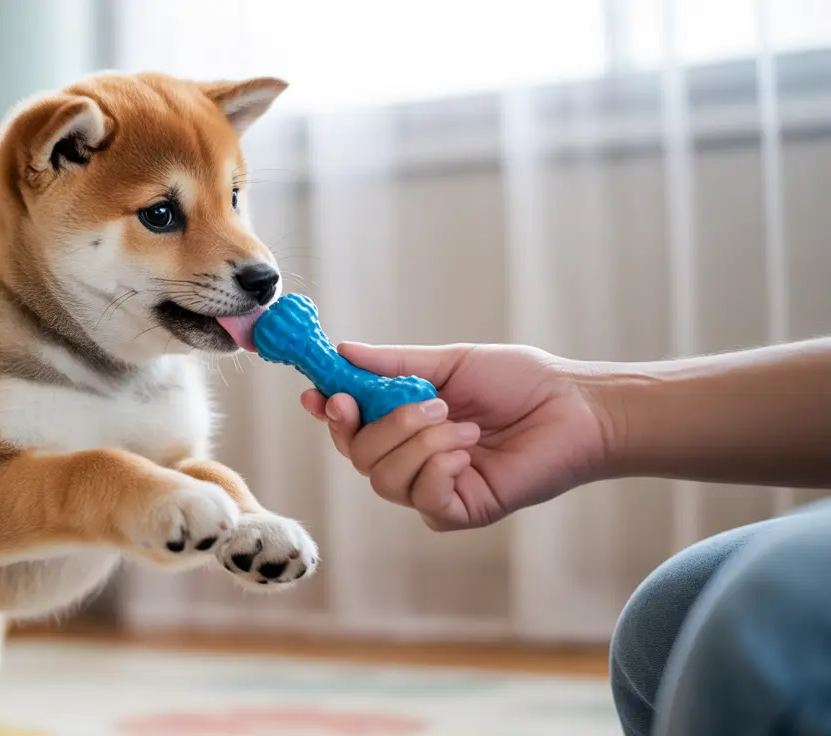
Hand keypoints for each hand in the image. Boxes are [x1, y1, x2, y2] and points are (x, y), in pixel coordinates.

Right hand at [301, 342, 610, 530]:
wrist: (575, 408)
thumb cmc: (521, 382)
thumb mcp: (449, 364)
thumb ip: (393, 364)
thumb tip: (342, 351)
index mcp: (405, 422)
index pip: (349, 426)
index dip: (328, 411)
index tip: (318, 393)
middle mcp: (412, 458)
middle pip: (356, 455)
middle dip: (382, 425)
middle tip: (426, 402)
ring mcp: (433, 488)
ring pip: (383, 478)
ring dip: (418, 443)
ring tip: (461, 424)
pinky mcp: (459, 511)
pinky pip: (422, 498)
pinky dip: (438, 468)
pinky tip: (468, 450)